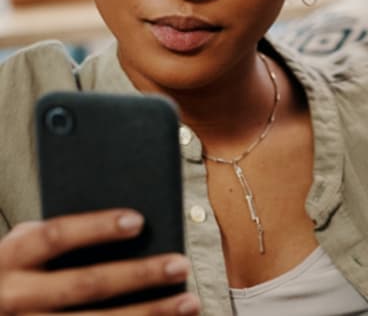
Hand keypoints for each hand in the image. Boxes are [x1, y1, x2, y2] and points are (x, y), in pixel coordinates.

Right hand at [0, 209, 199, 314]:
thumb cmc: (13, 273)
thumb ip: (55, 238)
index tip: (139, 220)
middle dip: (138, 275)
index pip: (55, 236)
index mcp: (11, 257)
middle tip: (180, 263)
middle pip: (85, 284)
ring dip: (150, 314)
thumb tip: (126, 223)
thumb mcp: (20, 249)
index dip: (96, 227)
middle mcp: (15, 297)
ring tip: (190, 301)